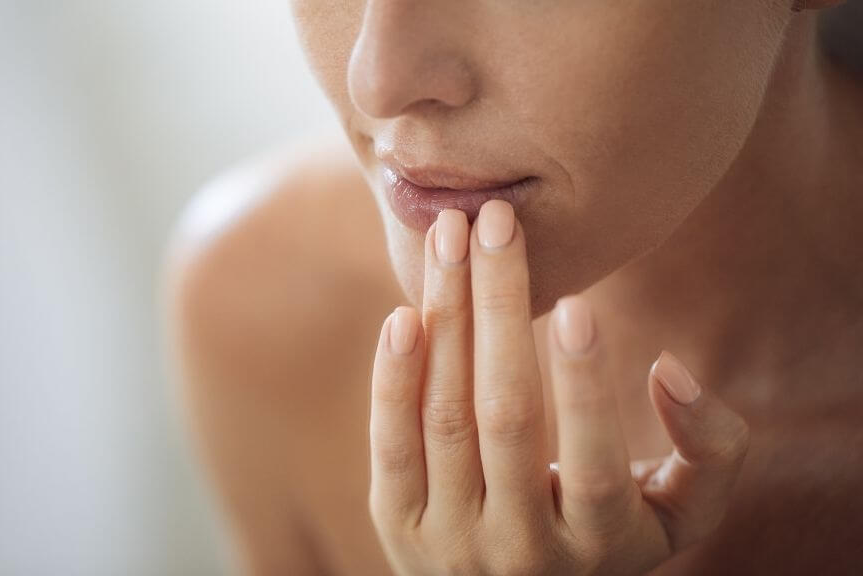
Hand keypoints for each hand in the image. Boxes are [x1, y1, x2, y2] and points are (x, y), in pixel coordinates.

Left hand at [369, 200, 749, 575]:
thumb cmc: (606, 534)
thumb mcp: (677, 510)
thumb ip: (709, 450)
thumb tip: (668, 371)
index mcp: (600, 543)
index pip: (593, 462)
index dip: (584, 383)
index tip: (574, 301)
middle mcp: (521, 548)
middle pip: (505, 418)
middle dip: (499, 309)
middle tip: (497, 221)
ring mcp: (451, 539)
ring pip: (445, 417)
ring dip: (446, 317)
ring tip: (450, 235)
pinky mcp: (398, 524)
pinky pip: (390, 444)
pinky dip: (393, 379)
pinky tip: (406, 312)